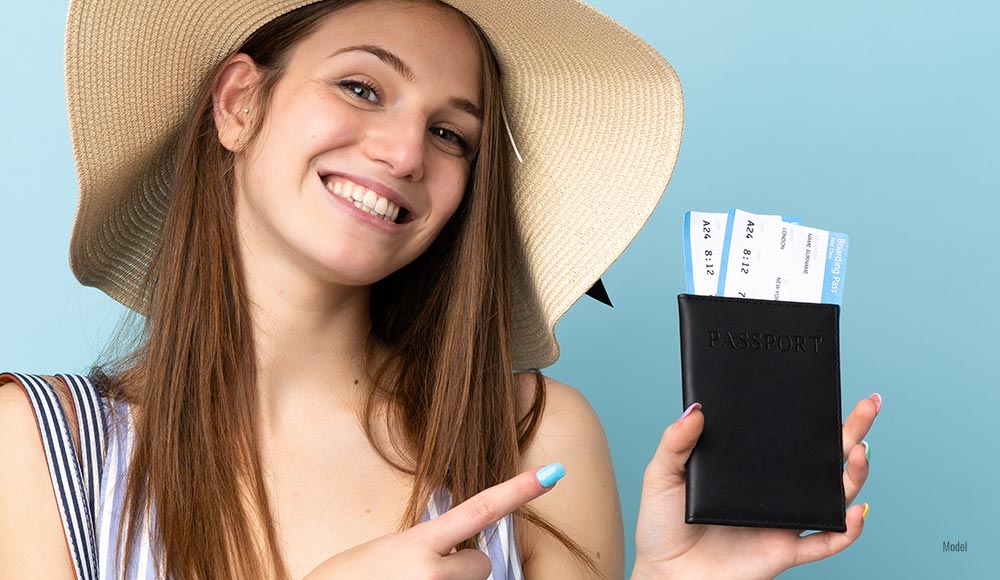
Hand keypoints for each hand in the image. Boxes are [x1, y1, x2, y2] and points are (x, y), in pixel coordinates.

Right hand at [302, 463, 564, 579]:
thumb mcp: (385, 551)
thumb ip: (425, 545)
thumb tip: (456, 544)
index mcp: (418, 545)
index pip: (480, 510)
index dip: (520, 490)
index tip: (554, 472)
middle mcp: (433, 573)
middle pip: (481, 564)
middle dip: (460, 569)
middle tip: (421, 576)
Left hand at [631, 394, 880, 579]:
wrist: (665, 573)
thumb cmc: (661, 526)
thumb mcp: (662, 474)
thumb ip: (676, 442)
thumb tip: (695, 409)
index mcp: (749, 469)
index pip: (786, 436)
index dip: (809, 415)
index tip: (824, 388)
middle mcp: (772, 492)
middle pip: (822, 459)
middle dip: (851, 431)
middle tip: (868, 405)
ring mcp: (781, 521)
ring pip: (831, 496)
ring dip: (853, 475)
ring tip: (859, 451)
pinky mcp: (783, 551)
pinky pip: (824, 542)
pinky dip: (846, 530)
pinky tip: (856, 511)